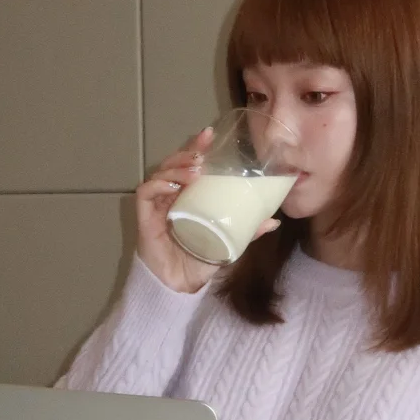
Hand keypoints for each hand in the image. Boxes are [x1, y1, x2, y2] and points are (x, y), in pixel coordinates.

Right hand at [136, 127, 279, 293]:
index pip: (191, 164)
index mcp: (189, 195)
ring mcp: (157, 204)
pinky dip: (158, 184)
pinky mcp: (144, 215)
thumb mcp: (229, 242)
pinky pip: (146, 192)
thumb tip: (274, 221)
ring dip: (177, 167)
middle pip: (175, 163)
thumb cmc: (200, 259)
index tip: (210, 135)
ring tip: (195, 170)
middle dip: (188, 152)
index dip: (197, 147)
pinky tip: (173, 185)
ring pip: (161, 173)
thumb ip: (248, 230)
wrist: (179, 284)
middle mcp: (171, 195)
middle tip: (203, 149)